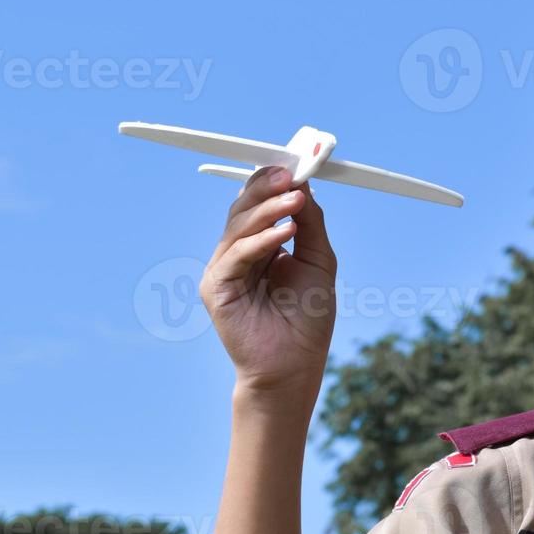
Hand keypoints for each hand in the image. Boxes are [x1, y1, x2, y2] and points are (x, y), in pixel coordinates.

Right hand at [199, 166, 336, 395]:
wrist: (295, 366)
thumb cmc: (307, 319)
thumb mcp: (318, 261)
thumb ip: (311, 224)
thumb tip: (305, 186)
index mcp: (260, 246)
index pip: (258, 204)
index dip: (271, 183)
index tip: (295, 167)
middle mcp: (238, 254)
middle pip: (243, 209)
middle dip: (266, 189)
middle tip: (291, 176)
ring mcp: (224, 269)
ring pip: (238, 227)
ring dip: (268, 211)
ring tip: (295, 201)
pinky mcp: (216, 287)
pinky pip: (236, 255)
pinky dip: (260, 241)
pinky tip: (285, 233)